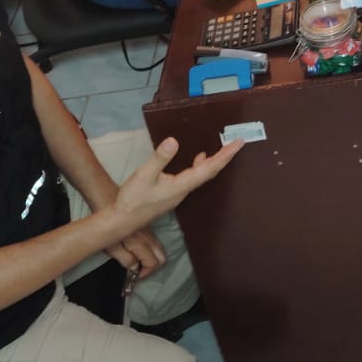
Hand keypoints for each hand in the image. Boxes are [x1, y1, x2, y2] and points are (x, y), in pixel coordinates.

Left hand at [106, 226, 166, 278]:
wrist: (109, 207)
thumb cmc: (107, 227)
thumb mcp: (112, 248)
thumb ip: (125, 260)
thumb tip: (135, 267)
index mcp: (140, 243)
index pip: (153, 263)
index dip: (146, 273)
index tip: (136, 275)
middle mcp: (148, 238)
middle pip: (162, 257)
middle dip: (153, 268)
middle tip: (140, 271)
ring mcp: (149, 232)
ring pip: (160, 249)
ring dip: (153, 258)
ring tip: (138, 262)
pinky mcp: (147, 228)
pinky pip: (155, 242)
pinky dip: (151, 250)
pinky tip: (139, 251)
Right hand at [109, 137, 242, 233]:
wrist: (122, 221)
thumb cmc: (133, 199)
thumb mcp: (144, 174)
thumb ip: (160, 157)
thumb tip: (174, 140)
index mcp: (181, 185)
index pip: (209, 169)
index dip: (225, 156)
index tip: (238, 144)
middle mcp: (184, 190)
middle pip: (210, 172)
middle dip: (224, 157)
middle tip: (236, 143)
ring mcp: (179, 193)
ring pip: (202, 175)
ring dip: (213, 162)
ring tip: (222, 148)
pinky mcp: (172, 193)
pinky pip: (193, 177)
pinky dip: (200, 166)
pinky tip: (198, 159)